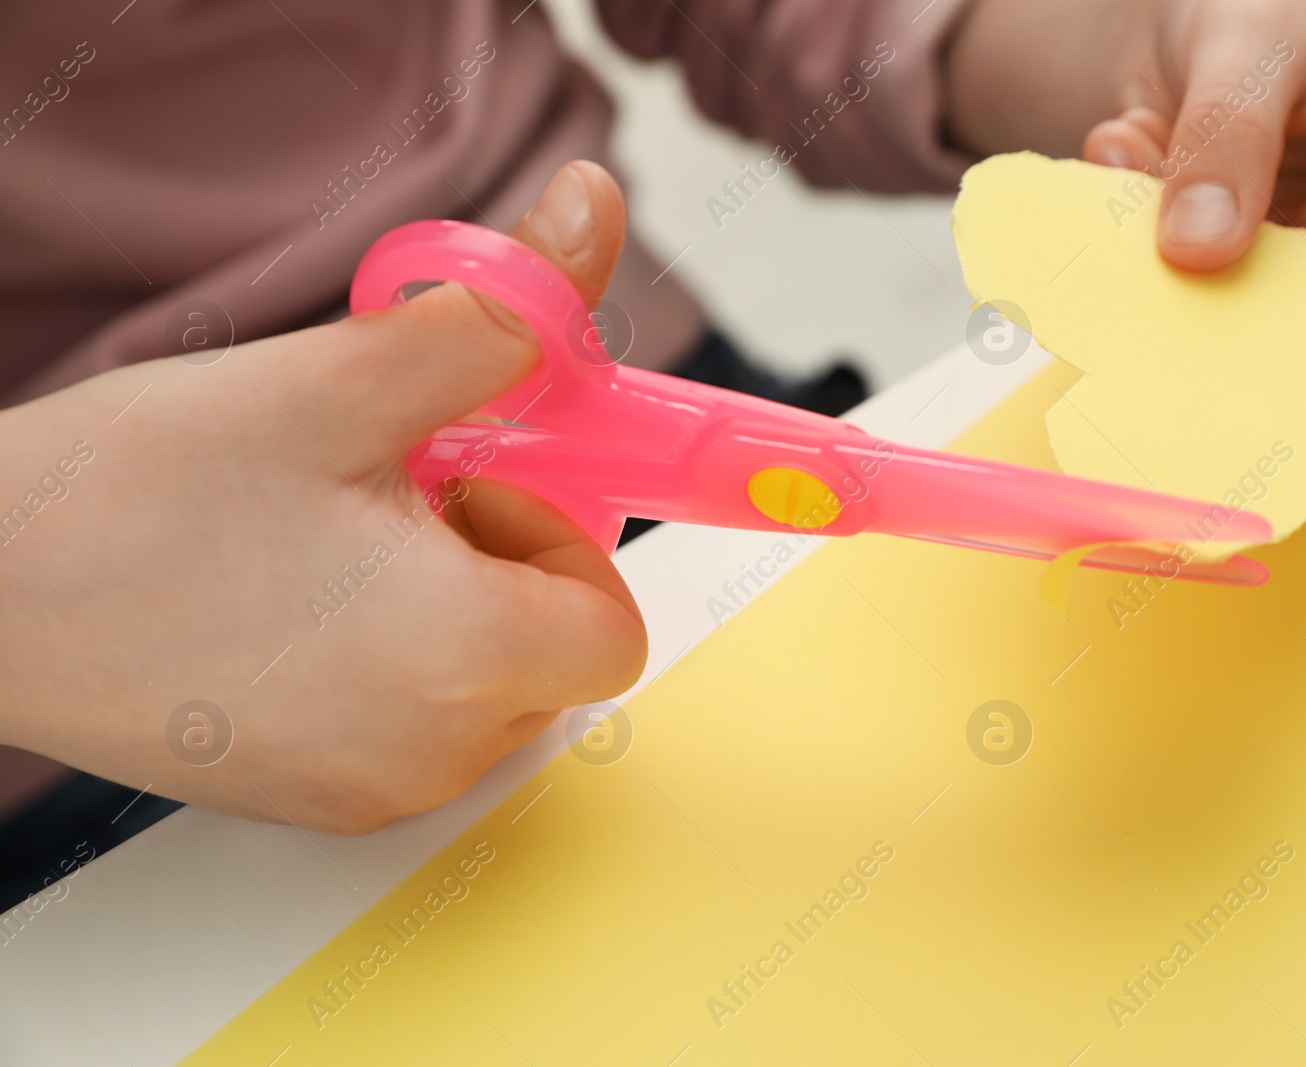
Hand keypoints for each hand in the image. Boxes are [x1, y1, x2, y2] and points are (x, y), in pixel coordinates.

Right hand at [0, 161, 646, 832]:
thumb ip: (497, 314)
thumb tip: (593, 217)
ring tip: (328, 542)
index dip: (564, 538)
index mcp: (460, 660)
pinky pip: (411, 725)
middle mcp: (430, 754)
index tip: (480, 480)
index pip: (614, 625)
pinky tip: (294, 596)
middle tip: (394, 494)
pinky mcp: (313, 800)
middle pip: (553, 654)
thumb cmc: (130, 499)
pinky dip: (391, 658)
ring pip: (485, 689)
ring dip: (447, 605)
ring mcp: (369, 791)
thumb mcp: (335, 385)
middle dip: (503, 560)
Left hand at [944, 0, 1305, 411]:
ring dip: (1179, 267)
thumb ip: (1230, 130)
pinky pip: (1186, 290)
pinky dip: (1134, 236)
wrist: (1193, 16)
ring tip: (1133, 164)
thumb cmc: (1268, 5)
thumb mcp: (1256, 35)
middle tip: (1190, 283)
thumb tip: (1200, 251)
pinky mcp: (1237, 268)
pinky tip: (1121, 149)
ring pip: (1258, 318)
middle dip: (1274, 324)